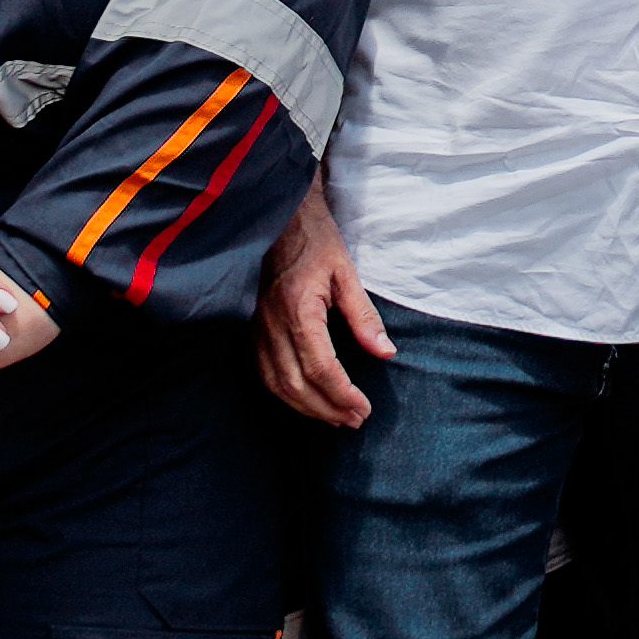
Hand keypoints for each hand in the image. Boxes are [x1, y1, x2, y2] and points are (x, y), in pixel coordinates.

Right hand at [257, 188, 391, 427]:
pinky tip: (307, 401)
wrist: (281, 218)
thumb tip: (385, 353)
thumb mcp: (347, 272)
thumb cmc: (316, 241)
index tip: (364, 408)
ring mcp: (257, 328)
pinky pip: (264, 373)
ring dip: (306, 408)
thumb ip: (364, 315)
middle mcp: (271, 323)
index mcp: (297, 308)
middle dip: (327, 408)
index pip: (320, 366)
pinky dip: (285, 394)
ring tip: (335, 418)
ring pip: (276, 384)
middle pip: (296, 384)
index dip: (342, 394)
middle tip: (355, 420)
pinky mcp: (252, 329)